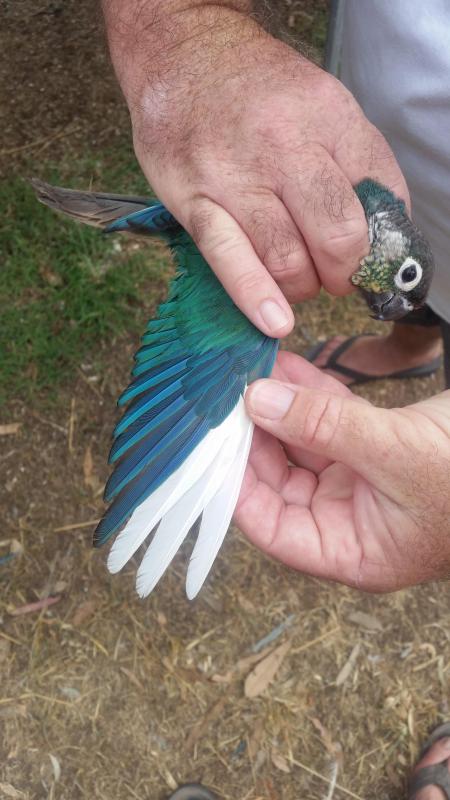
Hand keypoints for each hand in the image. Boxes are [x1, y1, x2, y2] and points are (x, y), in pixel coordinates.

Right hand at [103, 2, 408, 336]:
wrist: (181, 56)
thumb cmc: (256, 91)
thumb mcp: (320, 103)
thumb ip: (352, 159)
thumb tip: (379, 225)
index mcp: (329, 116)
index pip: (381, 193)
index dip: (382, 240)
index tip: (370, 257)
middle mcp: (286, 143)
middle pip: (338, 233)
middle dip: (345, 272)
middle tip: (335, 275)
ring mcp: (237, 173)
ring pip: (288, 256)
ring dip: (303, 287)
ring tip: (298, 280)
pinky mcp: (196, 200)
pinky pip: (230, 258)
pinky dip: (256, 297)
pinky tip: (275, 321)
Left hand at [235, 351, 449, 590]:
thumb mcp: (397, 455)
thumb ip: (326, 428)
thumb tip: (258, 403)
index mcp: (353, 551)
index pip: (274, 528)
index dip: (238, 489)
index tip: (214, 445)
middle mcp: (348, 521)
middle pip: (280, 481)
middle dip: (255, 437)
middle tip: (225, 396)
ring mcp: (357, 482)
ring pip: (299, 444)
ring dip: (276, 408)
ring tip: (248, 371)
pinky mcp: (369, 447)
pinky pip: (326, 420)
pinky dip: (306, 394)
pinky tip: (284, 365)